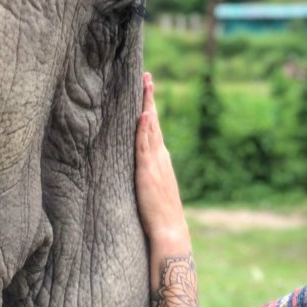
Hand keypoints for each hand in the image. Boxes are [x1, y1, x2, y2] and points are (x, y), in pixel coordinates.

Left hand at [135, 73, 189, 251]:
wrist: (169, 230)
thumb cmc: (158, 216)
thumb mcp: (151, 190)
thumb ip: (146, 176)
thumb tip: (137, 172)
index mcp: (160, 160)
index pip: (153, 130)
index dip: (149, 110)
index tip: (146, 90)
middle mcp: (160, 157)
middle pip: (154, 122)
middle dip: (149, 99)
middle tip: (147, 76)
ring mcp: (155, 162)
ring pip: (151, 128)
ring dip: (148, 105)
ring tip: (146, 84)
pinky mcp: (148, 171)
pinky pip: (145, 146)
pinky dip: (146, 129)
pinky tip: (145, 114)